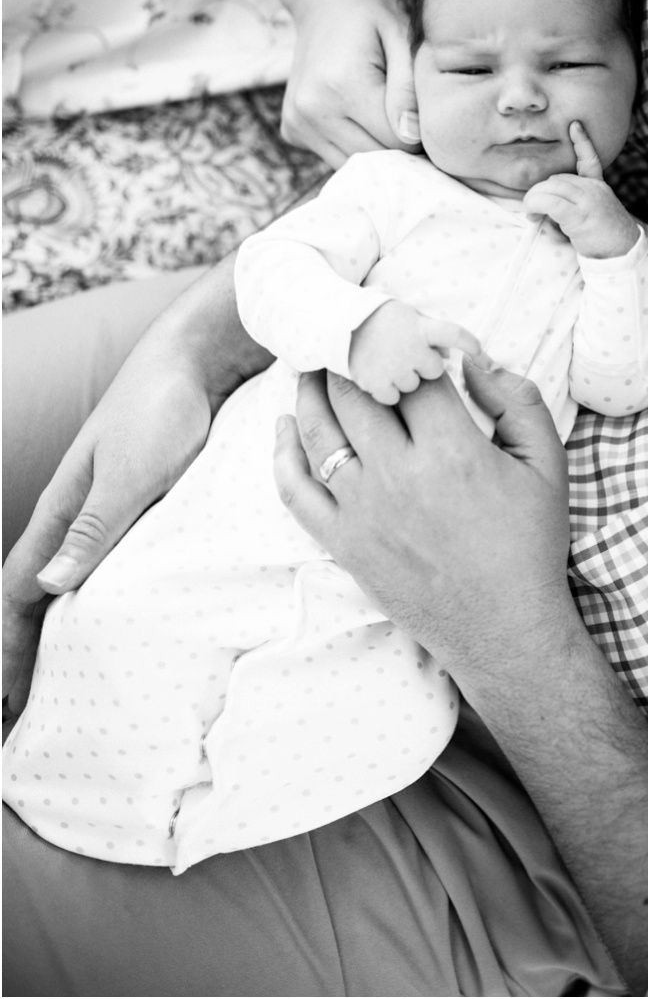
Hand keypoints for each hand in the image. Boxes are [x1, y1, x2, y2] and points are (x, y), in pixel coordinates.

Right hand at [2, 260, 267, 714]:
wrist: (195, 361)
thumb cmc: (160, 410)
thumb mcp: (129, 475)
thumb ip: (94, 530)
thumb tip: (48, 590)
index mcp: (62, 513)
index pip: (20, 595)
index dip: (7, 649)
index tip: (3, 705)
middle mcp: (75, 518)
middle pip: (33, 599)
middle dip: (19, 656)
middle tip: (17, 719)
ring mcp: (103, 514)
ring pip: (64, 587)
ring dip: (51, 637)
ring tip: (50, 689)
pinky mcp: (136, 508)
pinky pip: (101, 569)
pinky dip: (89, 606)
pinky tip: (103, 630)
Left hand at [272, 359, 574, 678]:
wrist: (504, 629)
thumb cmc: (530, 544)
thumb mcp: (546, 464)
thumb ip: (518, 400)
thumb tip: (475, 360)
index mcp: (452, 449)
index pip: (409, 370)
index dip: (401, 338)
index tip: (397, 325)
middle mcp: (398, 474)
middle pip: (353, 390)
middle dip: (348, 353)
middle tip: (345, 333)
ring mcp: (362, 510)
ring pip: (318, 428)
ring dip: (311, 387)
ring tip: (313, 364)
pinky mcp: (342, 541)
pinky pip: (294, 487)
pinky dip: (283, 450)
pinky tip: (286, 424)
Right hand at [284, 0, 421, 169]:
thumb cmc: (373, 15)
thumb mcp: (402, 37)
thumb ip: (408, 88)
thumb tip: (411, 137)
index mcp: (343, 86)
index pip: (398, 142)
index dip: (419, 134)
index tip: (423, 114)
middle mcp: (313, 110)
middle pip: (375, 159)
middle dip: (398, 147)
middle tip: (408, 117)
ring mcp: (298, 123)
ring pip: (353, 165)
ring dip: (374, 148)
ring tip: (382, 115)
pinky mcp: (292, 130)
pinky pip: (334, 156)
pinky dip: (352, 144)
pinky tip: (355, 115)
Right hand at [348, 301, 480, 404]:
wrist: (337, 321)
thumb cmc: (378, 318)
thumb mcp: (408, 317)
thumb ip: (430, 334)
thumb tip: (448, 355)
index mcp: (420, 328)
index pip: (454, 335)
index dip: (471, 345)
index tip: (484, 357)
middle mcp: (409, 348)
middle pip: (434, 369)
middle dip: (424, 365)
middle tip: (406, 356)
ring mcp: (393, 367)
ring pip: (412, 386)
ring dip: (404, 379)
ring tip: (386, 363)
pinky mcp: (375, 383)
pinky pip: (392, 398)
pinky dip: (386, 392)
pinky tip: (377, 378)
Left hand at [522, 121, 639, 257]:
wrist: (623, 254)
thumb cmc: (604, 238)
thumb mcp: (593, 213)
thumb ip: (575, 202)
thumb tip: (546, 204)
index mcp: (598, 186)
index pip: (590, 159)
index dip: (582, 142)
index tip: (574, 125)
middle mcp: (594, 188)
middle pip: (555, 178)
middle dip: (539, 192)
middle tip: (532, 210)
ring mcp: (588, 200)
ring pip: (550, 188)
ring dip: (533, 201)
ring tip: (531, 215)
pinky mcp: (579, 214)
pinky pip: (550, 203)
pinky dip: (536, 206)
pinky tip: (532, 215)